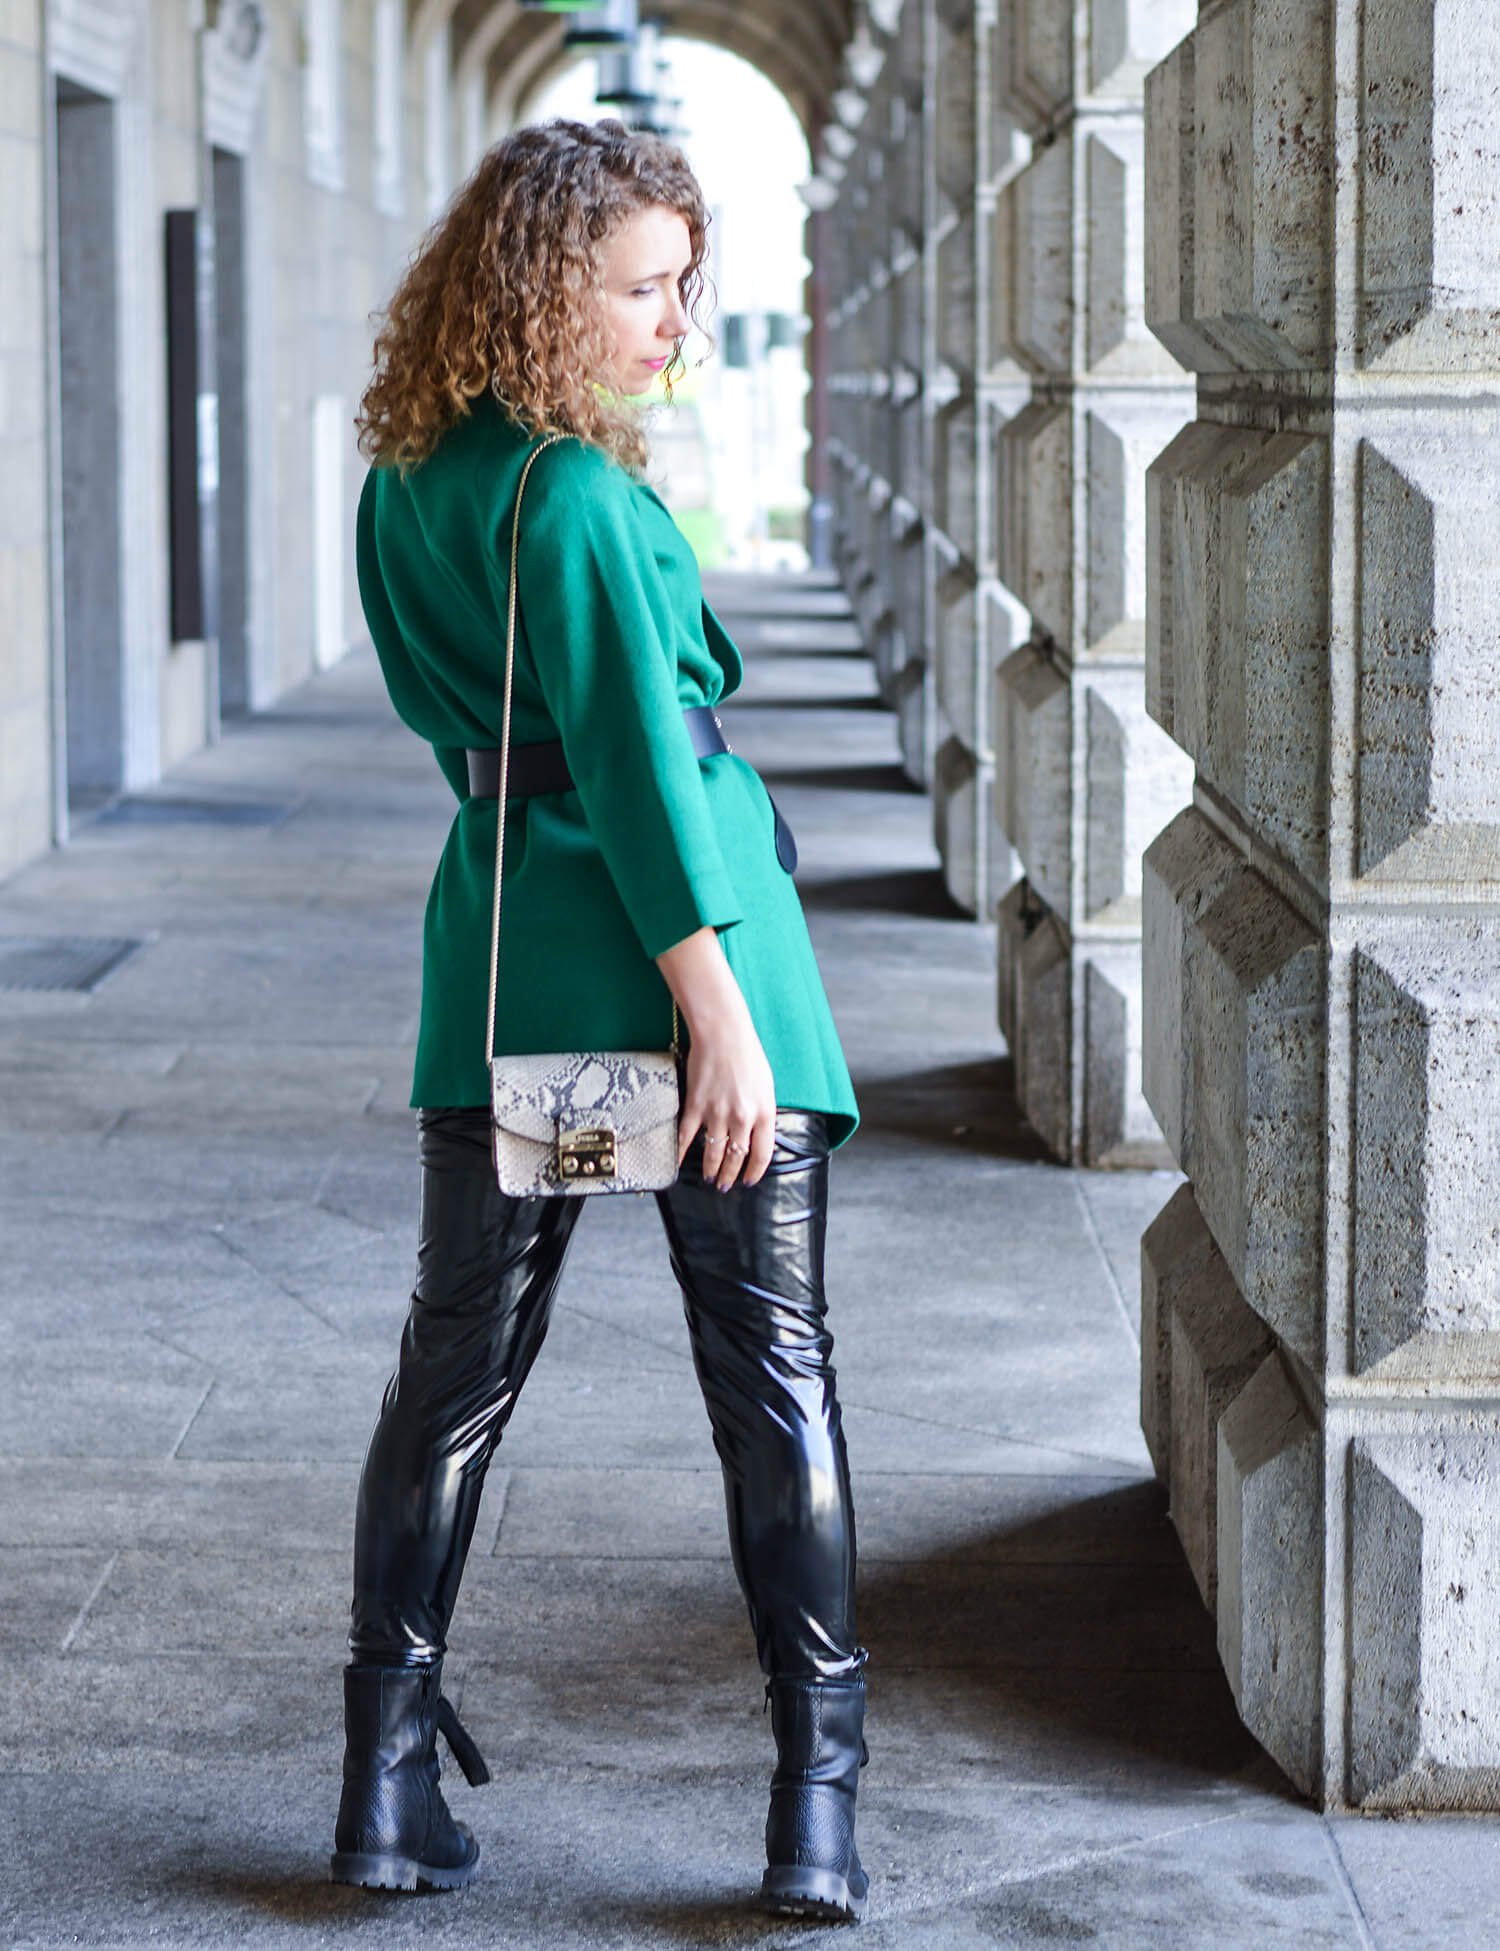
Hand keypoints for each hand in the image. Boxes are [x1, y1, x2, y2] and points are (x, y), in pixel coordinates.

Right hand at [677, 1017, 776, 1190]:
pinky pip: (687, 1136)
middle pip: (737, 1157)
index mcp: (764, 1112)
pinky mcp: (695, 1105)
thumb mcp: (766, 1086)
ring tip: (710, 1177)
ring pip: (714, 1151)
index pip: (762, 1154)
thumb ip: (763, 1112)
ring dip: (711, 1168)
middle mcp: (742, 1117)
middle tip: (726, 1185)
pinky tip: (680, 1161)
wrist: (722, 1034)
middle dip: (731, 1175)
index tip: (749, 1180)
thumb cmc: (747, 1055)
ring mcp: (717, 1113)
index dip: (755, 1172)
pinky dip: (682, 1151)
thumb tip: (757, 1134)